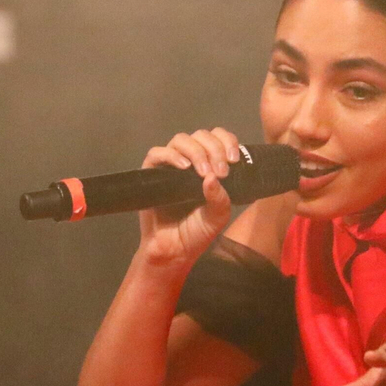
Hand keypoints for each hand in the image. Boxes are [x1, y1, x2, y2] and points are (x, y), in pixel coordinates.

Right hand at [136, 128, 241, 266]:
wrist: (174, 250)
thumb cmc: (197, 232)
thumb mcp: (218, 215)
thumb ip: (220, 197)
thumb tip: (212, 177)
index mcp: (209, 164)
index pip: (218, 138)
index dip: (227, 142)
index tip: (234, 160)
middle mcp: (190, 160)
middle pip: (201, 135)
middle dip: (214, 149)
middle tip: (221, 172)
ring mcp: (170, 165)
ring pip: (181, 140)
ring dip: (196, 152)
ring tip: (204, 172)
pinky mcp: (151, 172)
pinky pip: (157, 153)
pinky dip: (171, 156)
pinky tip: (184, 167)